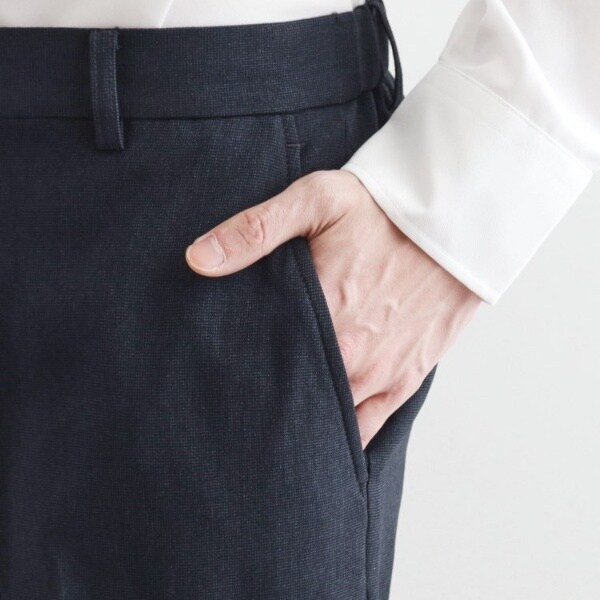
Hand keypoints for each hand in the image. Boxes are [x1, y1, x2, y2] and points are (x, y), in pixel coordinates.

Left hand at [185, 170, 481, 447]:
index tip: (219, 387)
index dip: (240, 381)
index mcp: (325, 318)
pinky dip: (344, 435)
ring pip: (331, 422)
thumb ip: (255, 230)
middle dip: (268, 406)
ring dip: (305, 425)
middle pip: (297, 402)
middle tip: (240, 413)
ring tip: (276, 429)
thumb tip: (197, 259)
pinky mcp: (406, 379)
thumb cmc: (384, 212)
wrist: (457, 223)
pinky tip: (322, 437)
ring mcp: (382, 375)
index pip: (265, 369)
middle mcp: (352, 358)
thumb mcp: (316, 201)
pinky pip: (370, 426)